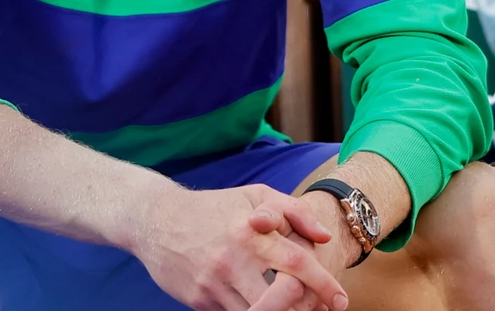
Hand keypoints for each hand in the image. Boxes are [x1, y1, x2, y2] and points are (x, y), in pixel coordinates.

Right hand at [127, 184, 346, 310]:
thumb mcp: (253, 195)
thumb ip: (293, 211)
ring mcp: (214, 284)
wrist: (153, 219)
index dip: (324, 285)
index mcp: (249, 233)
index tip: (341, 300)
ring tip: (289, 309)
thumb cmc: (212, 208)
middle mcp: (232, 261)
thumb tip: (323, 237)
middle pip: (280, 301)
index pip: (297, 263)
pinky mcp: (199, 300)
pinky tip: (259, 305)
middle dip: (303, 310)